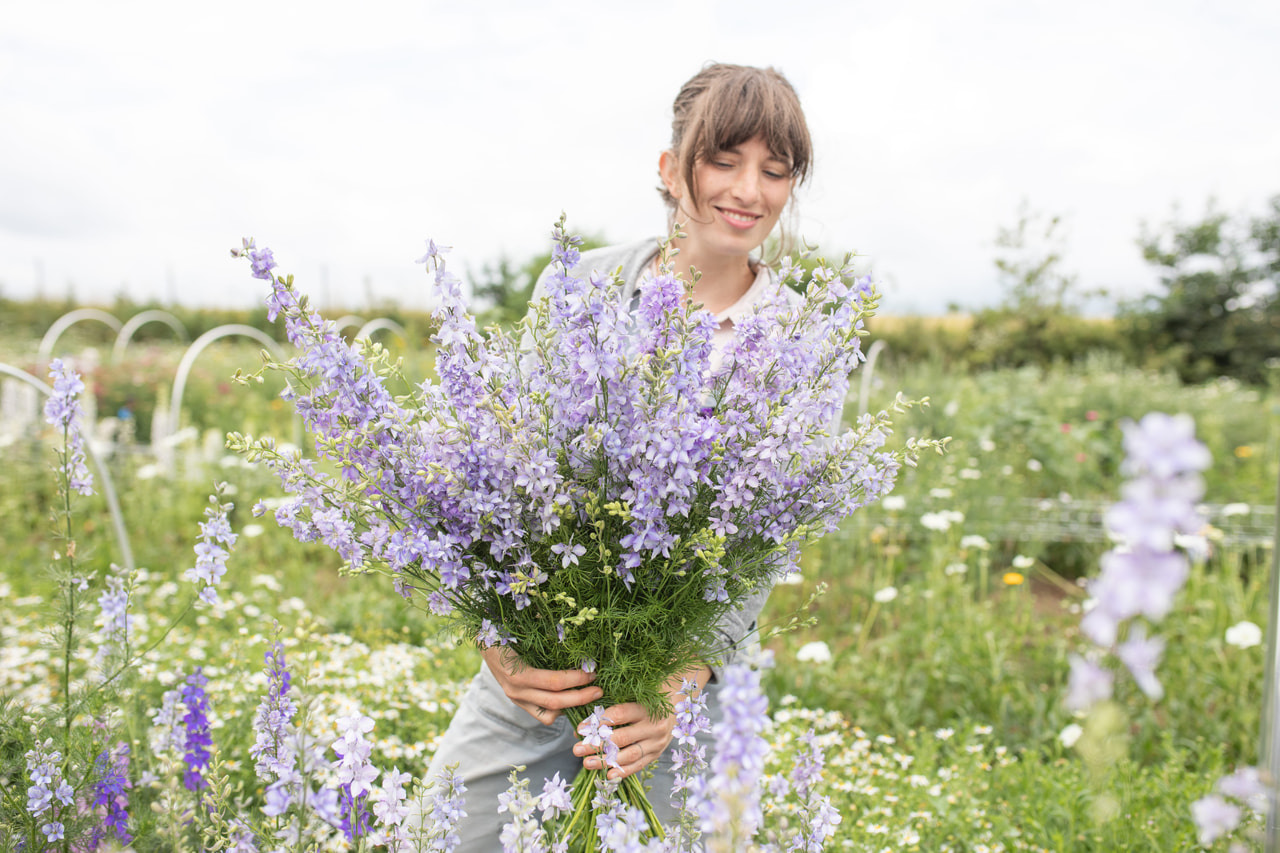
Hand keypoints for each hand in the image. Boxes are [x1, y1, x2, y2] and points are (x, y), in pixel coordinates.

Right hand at [482, 646, 602, 725]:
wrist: (484, 642)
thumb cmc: (506, 633)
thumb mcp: (522, 634)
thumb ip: (546, 638)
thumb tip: (573, 635)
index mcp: (518, 673)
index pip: (554, 682)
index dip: (577, 678)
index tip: (592, 671)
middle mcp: (516, 690)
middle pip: (555, 701)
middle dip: (581, 697)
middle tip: (599, 690)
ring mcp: (517, 699)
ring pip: (549, 713)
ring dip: (572, 707)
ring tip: (588, 696)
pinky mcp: (519, 703)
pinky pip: (542, 714)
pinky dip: (558, 710)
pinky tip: (569, 698)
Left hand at [573, 666, 710, 779]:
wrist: (677, 703)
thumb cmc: (649, 696)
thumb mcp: (635, 694)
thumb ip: (612, 707)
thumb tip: (583, 727)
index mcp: (647, 706)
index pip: (619, 714)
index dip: (598, 722)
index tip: (580, 728)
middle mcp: (654, 725)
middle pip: (622, 737)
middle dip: (597, 745)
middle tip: (577, 749)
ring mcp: (657, 742)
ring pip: (630, 754)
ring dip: (606, 761)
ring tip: (586, 763)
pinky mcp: (657, 753)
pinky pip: (639, 765)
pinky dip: (623, 771)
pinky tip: (608, 775)